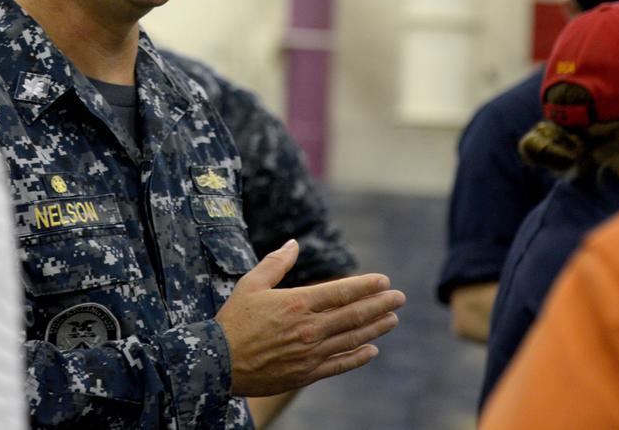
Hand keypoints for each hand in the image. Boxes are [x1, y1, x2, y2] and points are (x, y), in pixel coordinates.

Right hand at [216, 239, 404, 396]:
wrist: (218, 363)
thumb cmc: (234, 320)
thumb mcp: (251, 284)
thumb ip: (276, 263)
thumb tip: (294, 243)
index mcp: (296, 303)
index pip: (340, 292)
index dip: (365, 286)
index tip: (384, 281)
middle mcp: (308, 328)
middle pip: (353, 315)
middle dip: (380, 305)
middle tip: (400, 298)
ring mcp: (309, 353)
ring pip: (351, 338)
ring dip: (375, 328)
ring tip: (392, 319)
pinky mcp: (306, 374)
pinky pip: (339, 364)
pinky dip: (357, 357)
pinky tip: (372, 350)